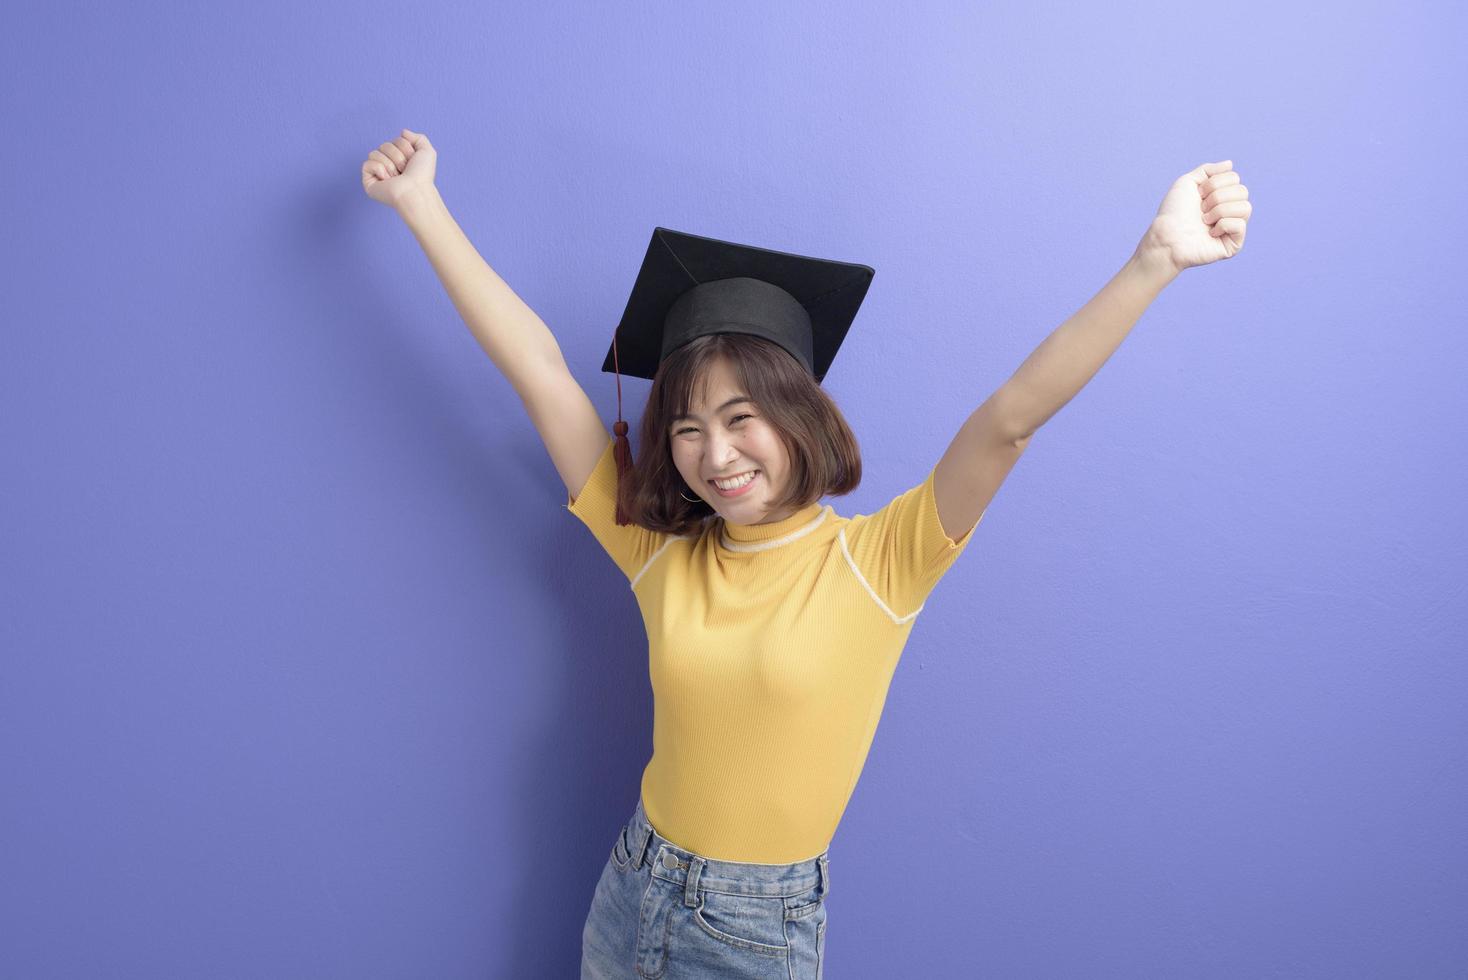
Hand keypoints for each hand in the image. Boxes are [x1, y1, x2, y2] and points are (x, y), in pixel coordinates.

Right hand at [361, 129, 437, 209]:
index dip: (405, 147)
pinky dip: (379, 169)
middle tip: (404, 170)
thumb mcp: (426, 152)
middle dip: (397, 156)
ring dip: (389, 163)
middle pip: (384, 145)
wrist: (415, 191)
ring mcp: (378, 174)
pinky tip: (386, 180)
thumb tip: (402, 132)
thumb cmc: (422, 175)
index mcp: (401, 159)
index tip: (412, 161)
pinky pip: (367, 163)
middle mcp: (389, 166)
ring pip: (374, 152)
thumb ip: (418, 138)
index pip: (395, 140)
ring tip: (396, 177)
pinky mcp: (369, 182)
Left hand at [1136, 160, 1250, 276]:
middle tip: (1201, 208)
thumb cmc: (1173, 211)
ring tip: (1204, 220)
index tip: (1198, 194)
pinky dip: (1223, 225)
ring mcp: (1232, 228)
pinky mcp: (1233, 244)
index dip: (1214, 183)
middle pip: (1243, 191)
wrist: (1166, 235)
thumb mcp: (1188, 182)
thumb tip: (1230, 164)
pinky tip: (1210, 233)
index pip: (1234, 178)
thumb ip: (1208, 170)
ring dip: (1220, 210)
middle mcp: (1229, 211)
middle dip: (1217, 196)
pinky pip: (1241, 225)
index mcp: (1221, 196)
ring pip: (1245, 207)